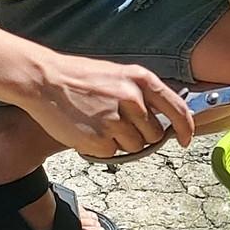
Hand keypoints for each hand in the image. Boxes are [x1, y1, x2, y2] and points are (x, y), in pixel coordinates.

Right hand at [19, 52, 194, 157]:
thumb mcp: (119, 75)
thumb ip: (143, 94)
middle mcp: (132, 99)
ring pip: (135, 146)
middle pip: (154, 134)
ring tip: (100, 123)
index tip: (186, 140)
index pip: (177, 109)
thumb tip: (164, 118)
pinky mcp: (99, 138)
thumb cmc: (80, 78)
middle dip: (142, 135)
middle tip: (118, 123)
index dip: (185, 128)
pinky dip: (103, 147)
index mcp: (141, 80)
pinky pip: (113, 153)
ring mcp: (116, 119)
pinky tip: (89, 130)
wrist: (44, 80)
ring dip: (121, 142)